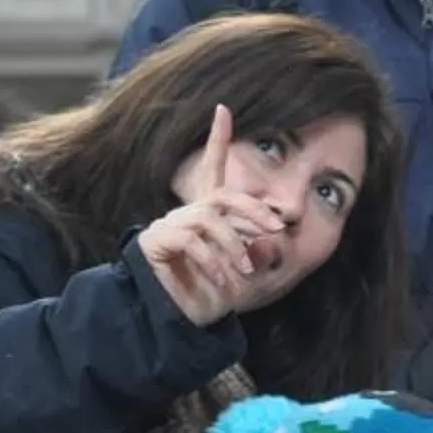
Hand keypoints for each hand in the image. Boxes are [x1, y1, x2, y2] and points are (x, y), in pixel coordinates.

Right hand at [137, 107, 291, 325]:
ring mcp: (170, 227)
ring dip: (234, 244)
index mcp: (208, 215)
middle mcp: (188, 215)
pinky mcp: (156, 242)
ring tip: (246, 270)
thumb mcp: (244, 272)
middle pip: (223, 194)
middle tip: (276, 227)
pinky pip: (191, 238)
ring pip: (210, 218)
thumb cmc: (209, 296)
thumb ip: (258, 252)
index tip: (223, 109)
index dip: (217, 140)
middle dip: (253, 208)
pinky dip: (213, 259)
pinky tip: (223, 279)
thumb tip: (271, 239)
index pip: (212, 170)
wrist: (176, 322)